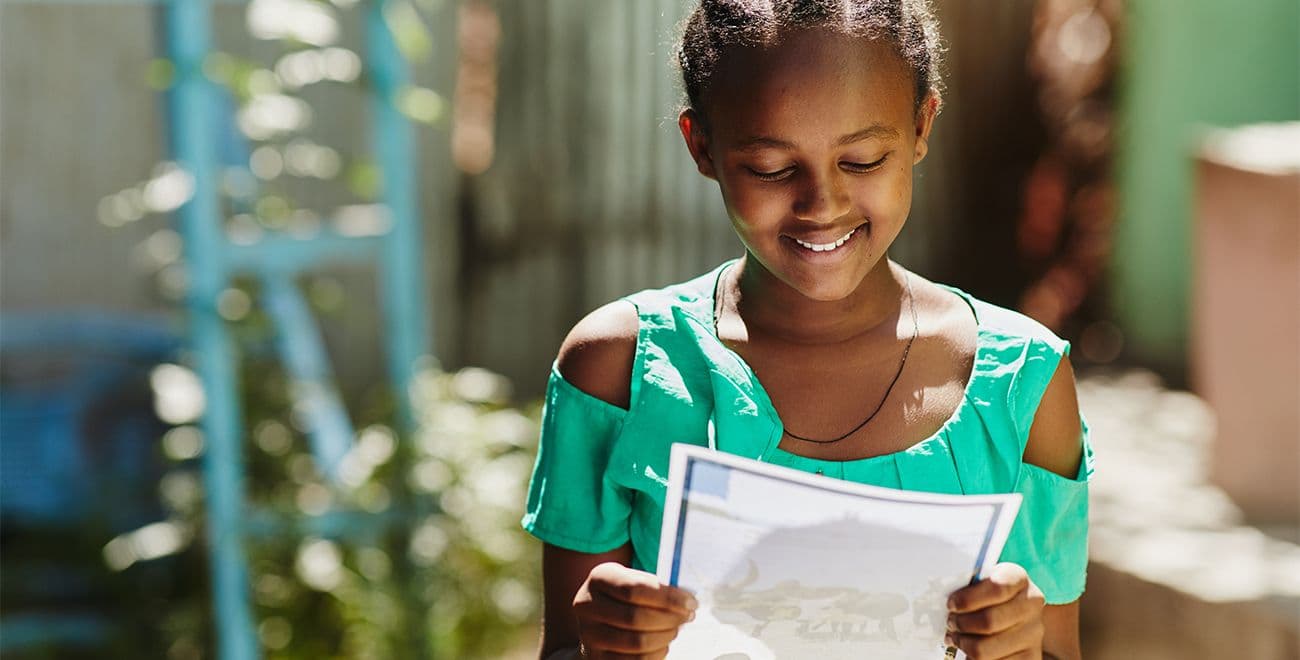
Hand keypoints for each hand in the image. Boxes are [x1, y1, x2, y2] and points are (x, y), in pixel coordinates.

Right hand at [571, 562, 697, 658]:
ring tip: (674, 629)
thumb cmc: (624, 597)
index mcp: (599, 578)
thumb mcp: (634, 580)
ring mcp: (588, 634)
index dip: (667, 598)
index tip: (691, 603)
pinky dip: (656, 653)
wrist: (597, 620)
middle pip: (636, 617)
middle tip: (687, 617)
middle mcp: (586, 605)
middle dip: (670, 619)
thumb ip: (656, 586)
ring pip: (637, 642)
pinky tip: (662, 644)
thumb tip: (686, 599)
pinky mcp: (596, 657)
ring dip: (665, 637)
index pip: (635, 589)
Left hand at [945, 562, 1045, 658]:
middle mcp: (1031, 604)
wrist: (1015, 616)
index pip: (996, 587)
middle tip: (950, 623)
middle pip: (988, 621)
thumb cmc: (988, 596)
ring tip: (958, 638)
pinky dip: (973, 659)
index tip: (951, 604)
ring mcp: (1034, 632)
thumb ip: (966, 584)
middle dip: (961, 624)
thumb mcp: (980, 582)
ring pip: (984, 649)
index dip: (967, 599)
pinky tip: (970, 651)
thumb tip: (939, 596)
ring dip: (963, 644)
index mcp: (1018, 578)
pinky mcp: (1030, 657)